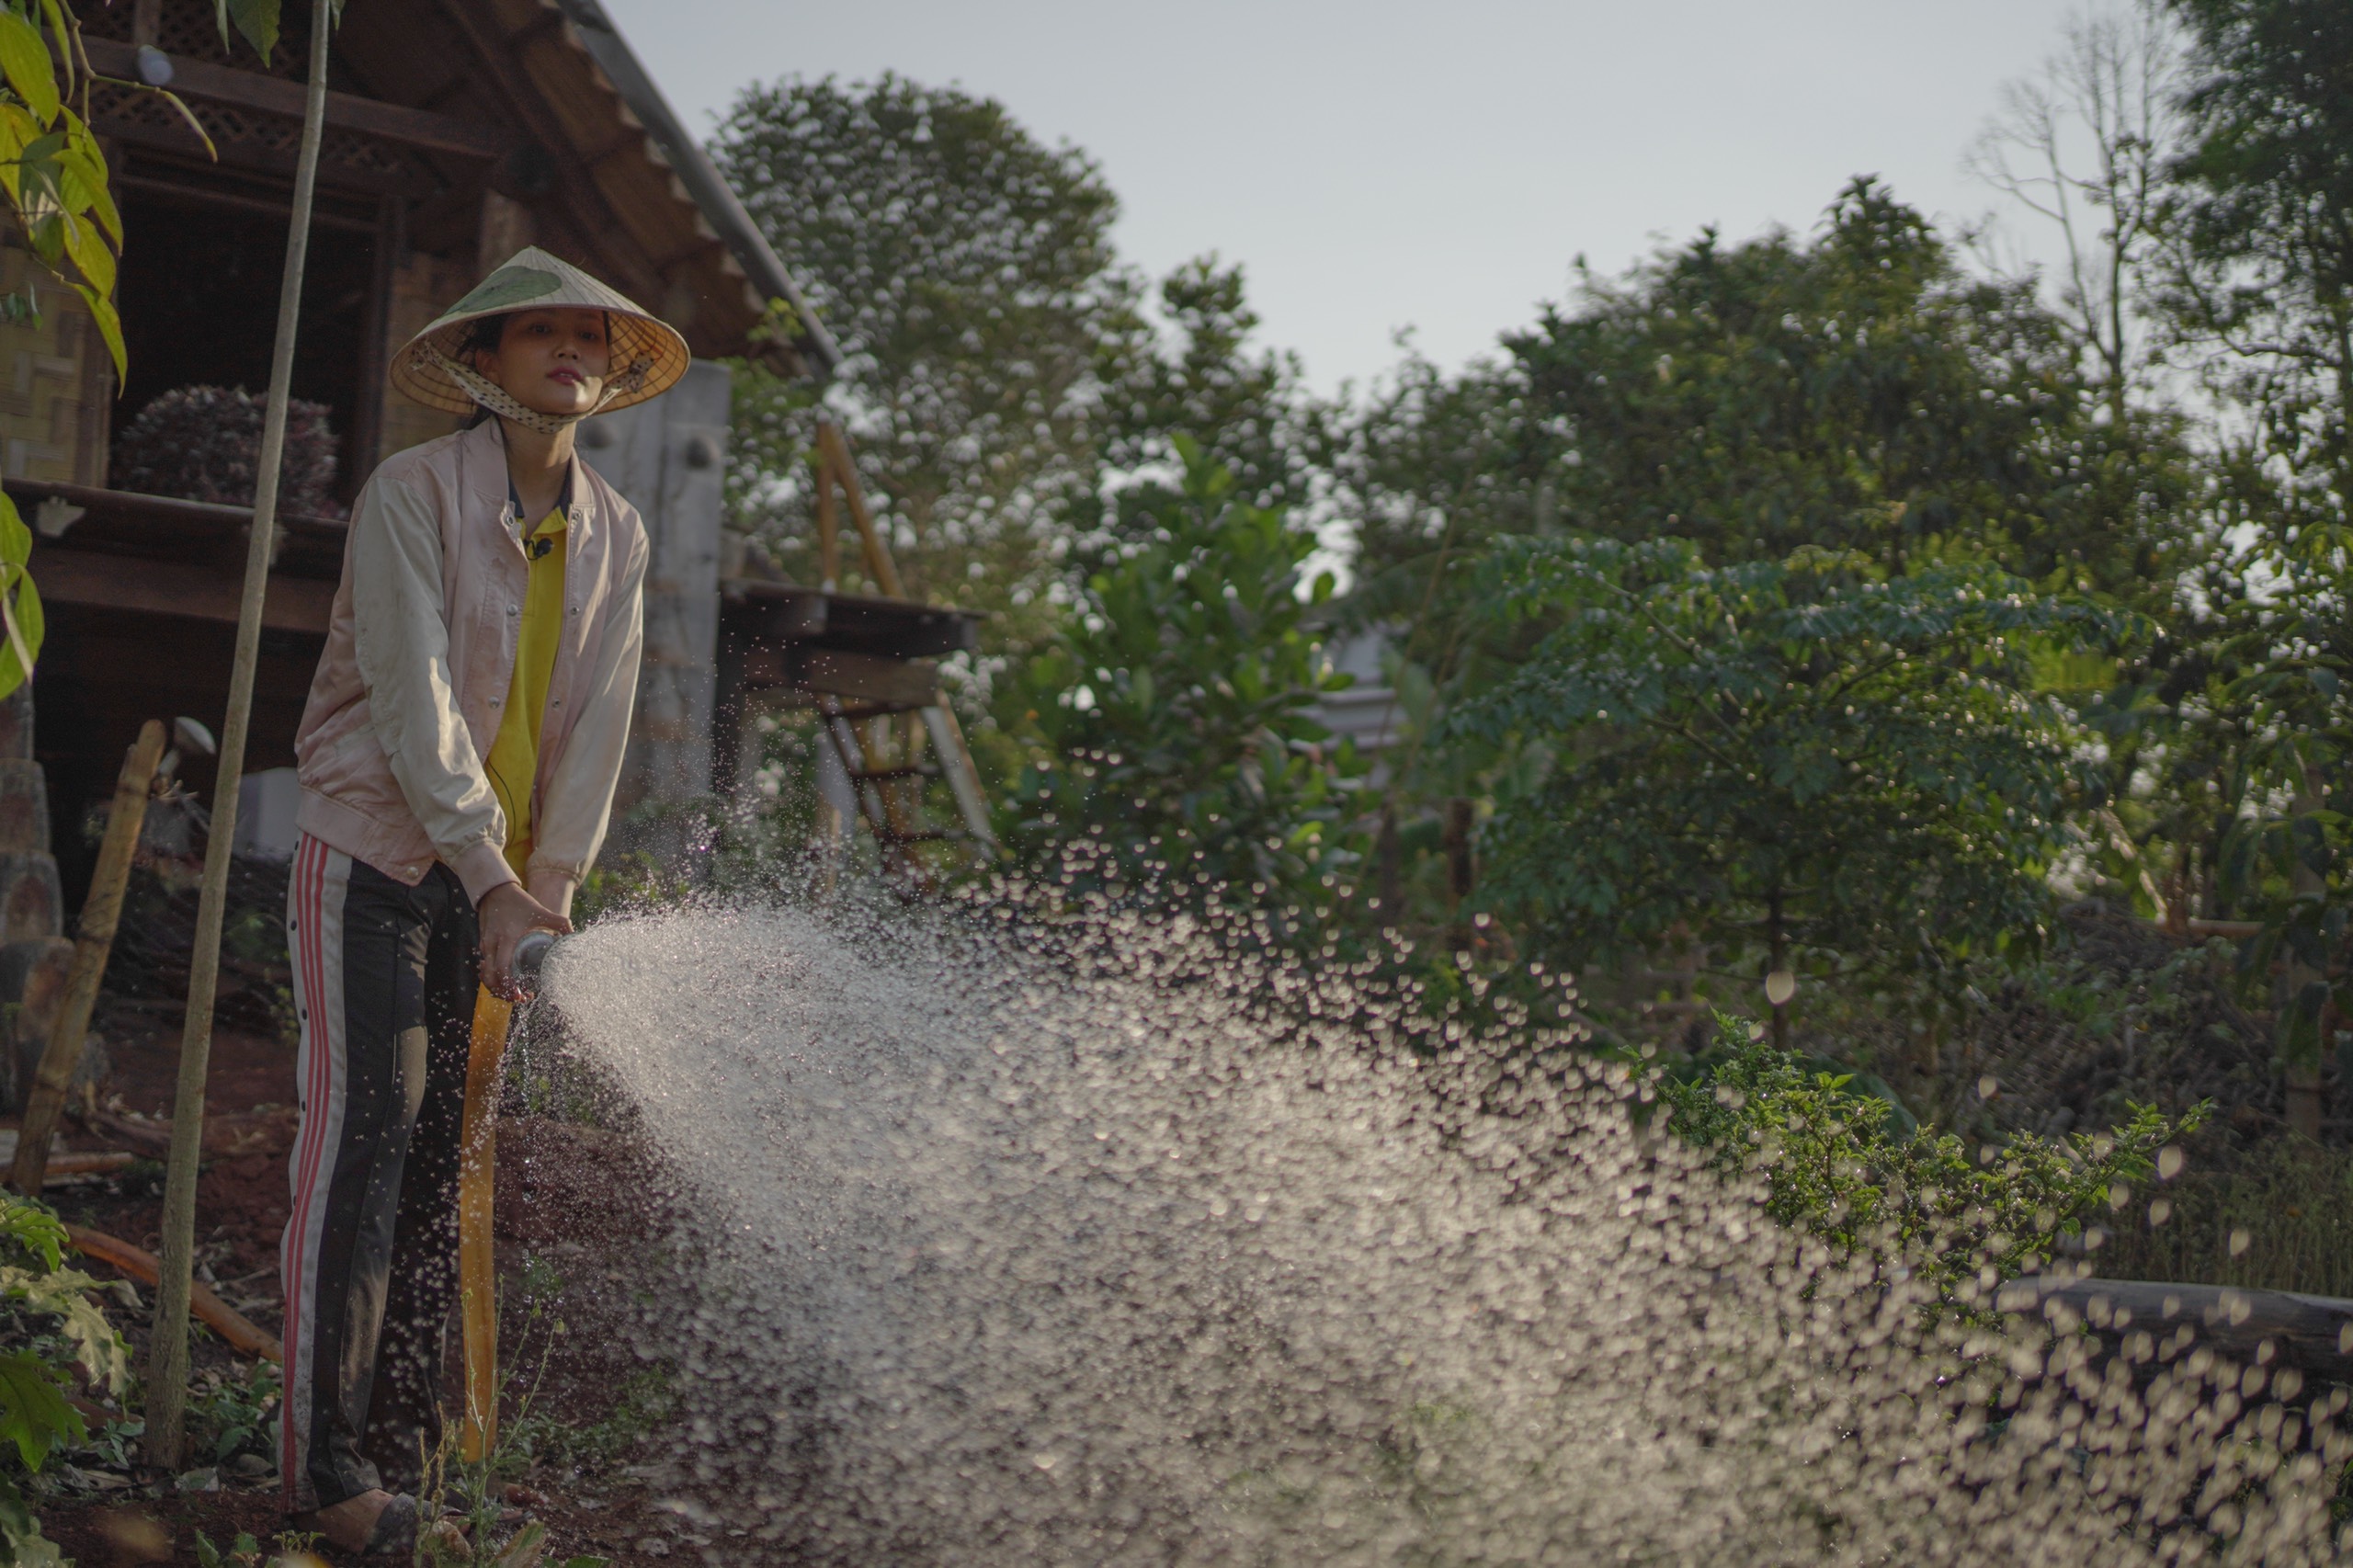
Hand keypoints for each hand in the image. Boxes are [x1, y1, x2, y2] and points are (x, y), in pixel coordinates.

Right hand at [478, 881, 571, 1000]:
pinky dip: (493, 978)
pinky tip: (507, 981)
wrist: (495, 891)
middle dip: (503, 993)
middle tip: (521, 998)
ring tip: (516, 993)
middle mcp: (492, 945)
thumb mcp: (540, 911)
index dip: (509, 986)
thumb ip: (560, 922)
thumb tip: (574, 936)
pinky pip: (485, 967)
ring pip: (486, 975)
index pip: (502, 970)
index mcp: (506, 939)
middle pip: (490, 978)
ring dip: (498, 987)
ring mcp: (485, 946)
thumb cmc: (519, 902)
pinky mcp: (483, 946)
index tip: (520, 994)